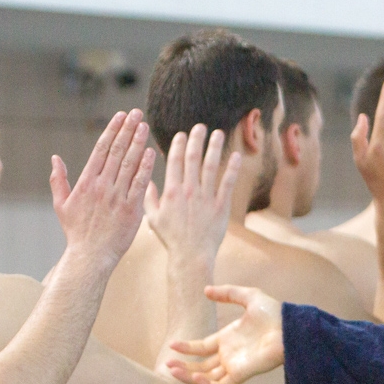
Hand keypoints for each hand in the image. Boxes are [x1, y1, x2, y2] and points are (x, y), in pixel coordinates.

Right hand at [50, 109, 155, 268]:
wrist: (90, 257)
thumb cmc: (77, 232)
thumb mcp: (61, 205)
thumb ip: (59, 180)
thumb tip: (55, 158)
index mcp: (86, 182)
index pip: (101, 150)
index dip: (112, 130)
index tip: (121, 116)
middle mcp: (101, 186)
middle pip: (116, 151)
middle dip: (127, 130)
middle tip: (137, 113)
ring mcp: (116, 197)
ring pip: (129, 164)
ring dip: (137, 142)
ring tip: (145, 125)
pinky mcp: (131, 209)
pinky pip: (139, 183)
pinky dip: (145, 167)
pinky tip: (151, 152)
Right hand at [145, 124, 239, 265]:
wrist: (191, 256)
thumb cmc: (171, 239)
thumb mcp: (153, 219)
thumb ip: (149, 198)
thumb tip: (146, 181)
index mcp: (172, 192)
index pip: (174, 162)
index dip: (178, 145)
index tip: (181, 134)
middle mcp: (189, 191)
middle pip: (193, 159)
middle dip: (196, 140)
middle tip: (200, 127)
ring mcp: (206, 197)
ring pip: (211, 166)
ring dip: (215, 147)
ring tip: (218, 133)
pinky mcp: (221, 206)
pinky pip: (228, 183)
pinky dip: (233, 168)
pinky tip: (236, 155)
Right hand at [166, 285, 283, 383]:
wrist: (290, 327)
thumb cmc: (274, 313)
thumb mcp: (248, 296)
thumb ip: (228, 293)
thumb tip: (206, 290)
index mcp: (228, 339)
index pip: (202, 348)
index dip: (187, 348)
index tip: (172, 344)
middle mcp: (229, 355)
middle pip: (201, 366)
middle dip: (183, 367)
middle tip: (167, 364)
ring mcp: (234, 366)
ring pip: (207, 379)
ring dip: (189, 377)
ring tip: (172, 371)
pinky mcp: (241, 375)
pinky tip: (196, 377)